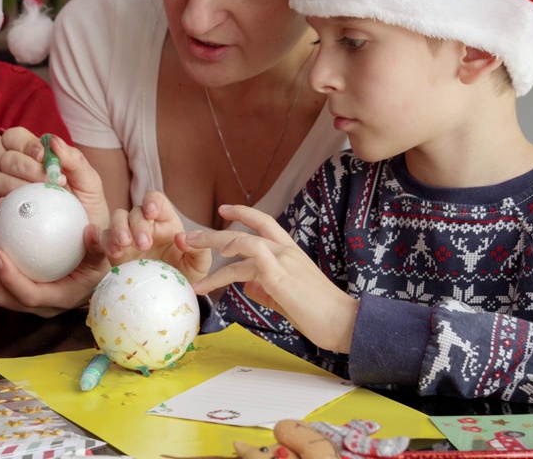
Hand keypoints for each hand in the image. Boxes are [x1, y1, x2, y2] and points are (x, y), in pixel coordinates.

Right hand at [0, 130, 109, 228]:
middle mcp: (20, 170)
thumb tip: (54, 141)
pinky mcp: (8, 212)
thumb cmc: (88, 206)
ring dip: (19, 186)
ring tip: (43, 199)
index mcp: (37, 156)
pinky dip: (9, 204)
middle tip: (52, 182)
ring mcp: (11, 191)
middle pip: (6, 157)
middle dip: (28, 168)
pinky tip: (26, 210)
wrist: (85, 238)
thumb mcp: (90, 181)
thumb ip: (75, 159)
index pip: (16, 138)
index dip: (26, 144)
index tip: (43, 158)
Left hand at [0, 225, 110, 316]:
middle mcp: (40, 306)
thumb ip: (98, 246)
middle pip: (3, 297)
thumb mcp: (101, 259)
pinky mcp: (21, 293)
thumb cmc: (98, 270)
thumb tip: (91, 231)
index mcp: (59, 299)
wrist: (95, 283)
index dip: (8, 277)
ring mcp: (28, 301)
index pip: (28, 295)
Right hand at [104, 191, 210, 282]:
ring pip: (118, 218)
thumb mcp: (198, 266)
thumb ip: (198, 251)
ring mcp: (129, 235)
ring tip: (125, 244)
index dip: (152, 201)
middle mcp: (146, 225)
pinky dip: (108, 242)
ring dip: (120, 228)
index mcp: (166, 222)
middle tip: (144, 244)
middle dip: (139, 225)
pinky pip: (106, 237)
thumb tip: (181, 238)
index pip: (157, 201)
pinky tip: (115, 253)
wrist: (165, 298)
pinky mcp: (115, 249)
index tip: (152, 212)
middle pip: (136, 211)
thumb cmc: (183, 276)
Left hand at [186, 204, 357, 352]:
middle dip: (214, 232)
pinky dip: (229, 261)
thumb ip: (266, 288)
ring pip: (241, 244)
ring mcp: (283, 261)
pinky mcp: (280, 276)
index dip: (243, 213)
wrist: (343, 322)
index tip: (223, 209)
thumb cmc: (319, 313)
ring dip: (212, 250)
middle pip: (247, 228)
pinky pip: (249, 258)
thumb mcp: (287, 296)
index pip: (264, 223)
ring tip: (191, 263)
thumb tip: (247, 286)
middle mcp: (286, 251)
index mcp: (290, 252)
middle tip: (189, 236)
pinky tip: (215, 270)